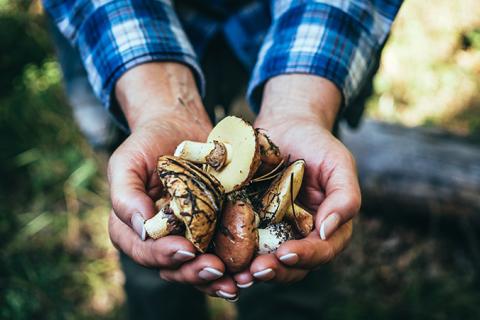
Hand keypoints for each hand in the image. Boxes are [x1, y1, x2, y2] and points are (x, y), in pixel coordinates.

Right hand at [107, 63, 237, 298]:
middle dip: (195, 272)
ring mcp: (186, 236)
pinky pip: (219, 252)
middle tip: (217, 270)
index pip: (144, 251)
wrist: (179, 128)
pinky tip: (248, 268)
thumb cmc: (147, 143)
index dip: (163, 255)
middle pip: (173, 268)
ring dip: (216, 279)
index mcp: (131, 230)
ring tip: (236, 280)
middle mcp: (158, 239)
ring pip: (198, 267)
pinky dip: (232, 264)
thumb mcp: (126, 162)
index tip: (186, 249)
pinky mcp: (210, 229)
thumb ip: (125, 195)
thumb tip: (142, 228)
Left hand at [234, 75, 360, 285]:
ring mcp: (273, 232)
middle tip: (256, 271)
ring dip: (252, 271)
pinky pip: (241, 244)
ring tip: (237, 274)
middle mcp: (300, 236)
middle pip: (292, 266)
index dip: (306, 256)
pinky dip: (233, 255)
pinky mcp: (249, 223)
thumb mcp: (338, 164)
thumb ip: (345, 196)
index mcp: (325, 227)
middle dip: (275, 271)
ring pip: (266, 261)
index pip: (321, 251)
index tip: (286, 254)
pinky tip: (220, 258)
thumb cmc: (316, 144)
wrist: (285, 126)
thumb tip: (328, 230)